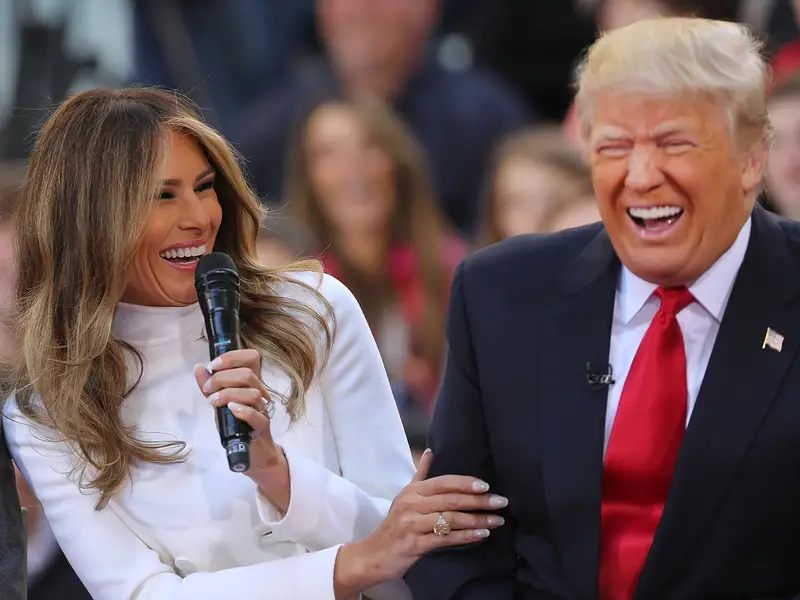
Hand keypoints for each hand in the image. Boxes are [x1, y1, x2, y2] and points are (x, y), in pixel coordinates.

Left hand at [194, 350, 289, 509]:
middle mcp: (259, 392)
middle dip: (222, 378)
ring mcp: (262, 409)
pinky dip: (242, 410)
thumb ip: (209, 386)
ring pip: (251, 393)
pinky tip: (230, 410)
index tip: (213, 365)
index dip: (233, 357)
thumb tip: (199, 368)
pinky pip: (256, 414)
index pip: (251, 357)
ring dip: (228, 394)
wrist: (251, 453)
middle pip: (248, 374)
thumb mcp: (219, 403)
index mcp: (250, 382)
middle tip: (208, 390)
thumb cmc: (236, 425)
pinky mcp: (262, 427)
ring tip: (213, 402)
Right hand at [333, 450, 507, 595]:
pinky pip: (444, 538)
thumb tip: (430, 451)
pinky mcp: (414, 544)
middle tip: (501, 502)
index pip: (444, 482)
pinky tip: (481, 535)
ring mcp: (412, 524)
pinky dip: (465, 536)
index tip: (486, 486)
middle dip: (479, 501)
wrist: (374, 554)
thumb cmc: (395, 524)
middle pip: (451, 500)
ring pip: (450, 519)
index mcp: (413, 490)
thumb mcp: (405, 496)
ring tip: (496, 521)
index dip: (466, 483)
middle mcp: (412, 504)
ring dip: (476, 520)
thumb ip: (420, 475)